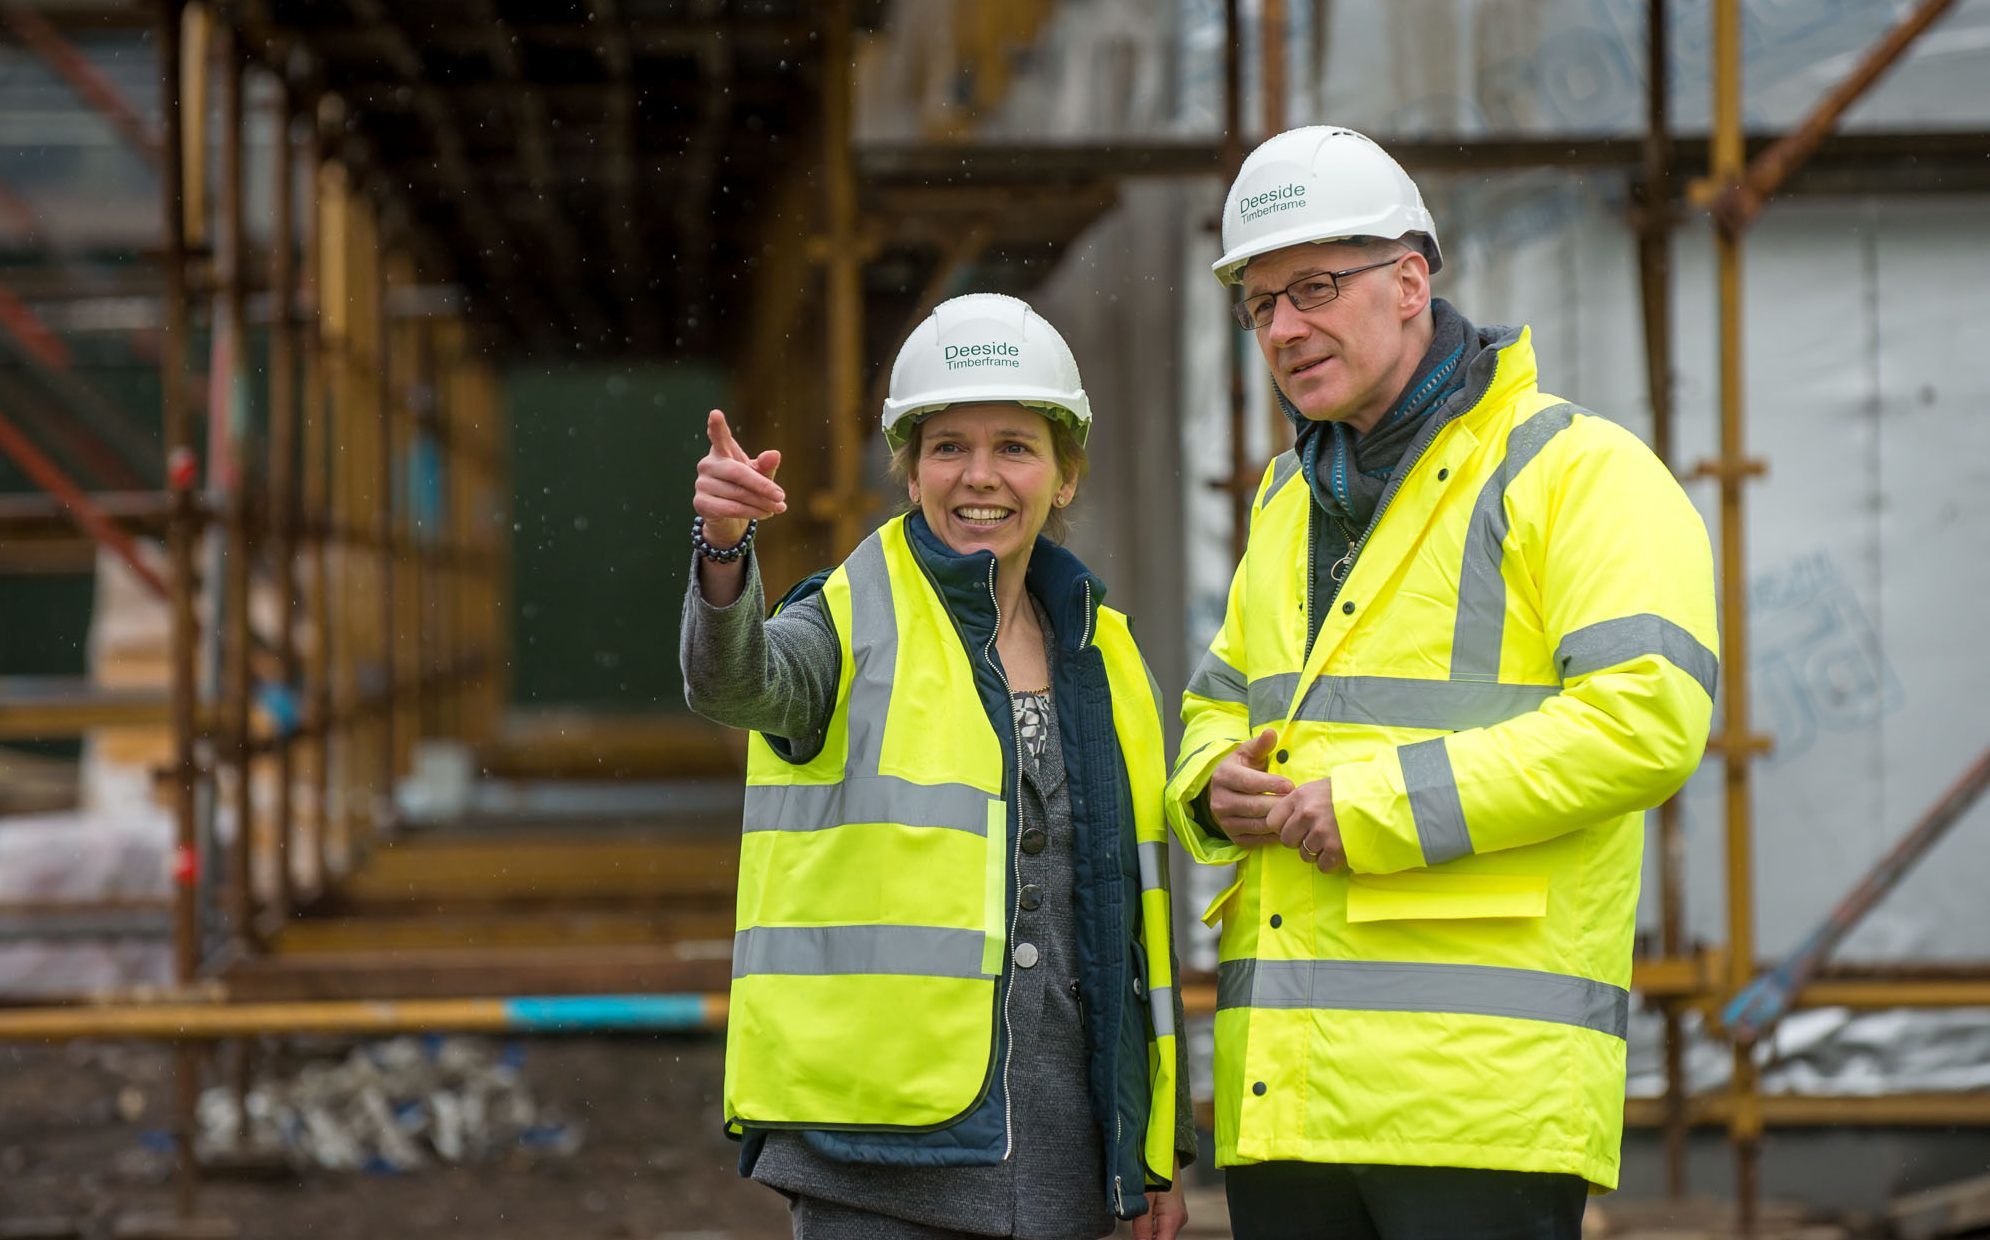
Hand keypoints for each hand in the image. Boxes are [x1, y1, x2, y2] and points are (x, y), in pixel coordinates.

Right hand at [693, 408, 785, 546]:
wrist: (729, 518)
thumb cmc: (746, 488)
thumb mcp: (760, 475)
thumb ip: (766, 465)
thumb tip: (775, 454)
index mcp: (722, 452)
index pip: (719, 437)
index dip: (717, 426)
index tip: (715, 414)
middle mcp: (708, 465)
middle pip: (737, 472)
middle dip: (762, 485)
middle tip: (782, 496)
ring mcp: (702, 484)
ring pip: (737, 493)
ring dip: (762, 502)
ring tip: (779, 507)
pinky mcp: (701, 503)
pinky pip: (731, 508)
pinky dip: (752, 512)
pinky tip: (765, 514)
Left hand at [1134, 1172, 1186, 1239]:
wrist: (1162, 1148)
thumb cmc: (1153, 1167)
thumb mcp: (1144, 1198)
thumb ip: (1141, 1225)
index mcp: (1173, 1218)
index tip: (1136, 1237)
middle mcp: (1178, 1218)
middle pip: (1161, 1239)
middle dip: (1146, 1237)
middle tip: (1134, 1222)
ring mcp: (1177, 1213)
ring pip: (1160, 1231)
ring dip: (1147, 1229)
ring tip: (1137, 1214)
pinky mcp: (1173, 1208)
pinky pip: (1161, 1222)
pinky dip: (1150, 1222)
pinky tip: (1140, 1213)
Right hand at [1205, 728, 1291, 847]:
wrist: (1223, 791)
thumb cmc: (1241, 769)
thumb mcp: (1248, 754)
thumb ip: (1261, 745)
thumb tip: (1271, 732)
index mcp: (1223, 777)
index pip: (1250, 782)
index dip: (1272, 784)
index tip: (1291, 785)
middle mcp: (1219, 801)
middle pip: (1255, 806)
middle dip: (1279, 804)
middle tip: (1299, 802)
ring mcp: (1224, 821)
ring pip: (1257, 825)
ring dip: (1279, 821)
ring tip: (1295, 814)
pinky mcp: (1232, 837)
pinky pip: (1257, 840)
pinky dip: (1274, 835)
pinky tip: (1286, 826)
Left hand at [1267, 776, 1344, 873]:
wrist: (1376, 798)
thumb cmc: (1345, 791)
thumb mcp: (1316, 788)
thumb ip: (1299, 802)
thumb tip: (1283, 816)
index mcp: (1299, 797)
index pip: (1272, 821)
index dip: (1282, 826)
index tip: (1294, 826)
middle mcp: (1306, 814)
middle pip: (1286, 840)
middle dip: (1298, 841)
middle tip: (1313, 835)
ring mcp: (1320, 832)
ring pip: (1304, 854)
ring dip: (1315, 851)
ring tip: (1329, 840)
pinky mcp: (1335, 848)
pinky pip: (1322, 865)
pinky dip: (1329, 862)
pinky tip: (1337, 851)